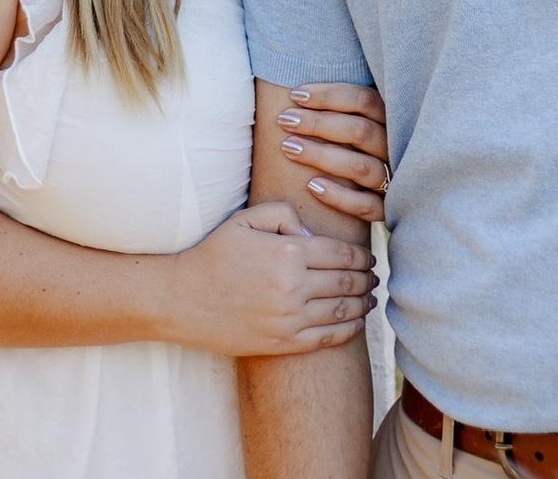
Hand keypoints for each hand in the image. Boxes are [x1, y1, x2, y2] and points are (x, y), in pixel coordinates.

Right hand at [167, 202, 375, 356]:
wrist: (182, 299)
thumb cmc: (214, 254)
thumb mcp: (246, 219)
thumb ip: (284, 214)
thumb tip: (313, 234)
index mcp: (288, 252)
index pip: (342, 253)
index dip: (362, 254)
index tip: (369, 255)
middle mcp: (293, 286)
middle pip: (347, 281)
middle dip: (367, 277)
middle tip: (375, 275)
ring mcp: (289, 318)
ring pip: (343, 310)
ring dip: (363, 302)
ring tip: (370, 297)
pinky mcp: (282, 343)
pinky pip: (327, 338)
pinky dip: (349, 329)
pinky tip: (356, 321)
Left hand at [275, 83, 389, 222]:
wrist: (363, 202)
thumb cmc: (347, 150)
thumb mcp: (349, 124)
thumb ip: (335, 108)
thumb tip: (297, 89)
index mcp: (388, 121)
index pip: (364, 100)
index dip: (329, 95)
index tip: (294, 95)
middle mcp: (393, 149)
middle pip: (360, 131)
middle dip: (319, 123)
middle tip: (285, 120)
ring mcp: (392, 180)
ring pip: (361, 167)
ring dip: (322, 156)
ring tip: (289, 149)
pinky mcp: (386, 210)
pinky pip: (366, 206)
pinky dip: (339, 196)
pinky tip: (311, 186)